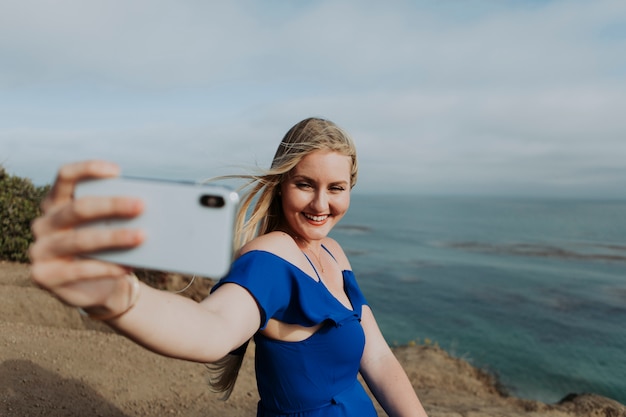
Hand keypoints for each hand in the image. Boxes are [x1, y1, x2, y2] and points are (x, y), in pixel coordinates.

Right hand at [29, 160, 144, 314]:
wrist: (101, 288)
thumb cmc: (108, 249)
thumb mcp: (110, 228)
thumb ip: (119, 215)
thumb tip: (144, 206)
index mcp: (57, 203)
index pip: (66, 176)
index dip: (89, 169)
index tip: (118, 171)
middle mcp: (44, 223)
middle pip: (78, 208)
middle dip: (112, 205)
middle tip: (141, 205)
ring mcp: (40, 250)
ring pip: (80, 239)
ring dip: (114, 237)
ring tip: (142, 236)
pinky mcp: (44, 276)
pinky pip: (79, 269)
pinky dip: (107, 267)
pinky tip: (128, 266)